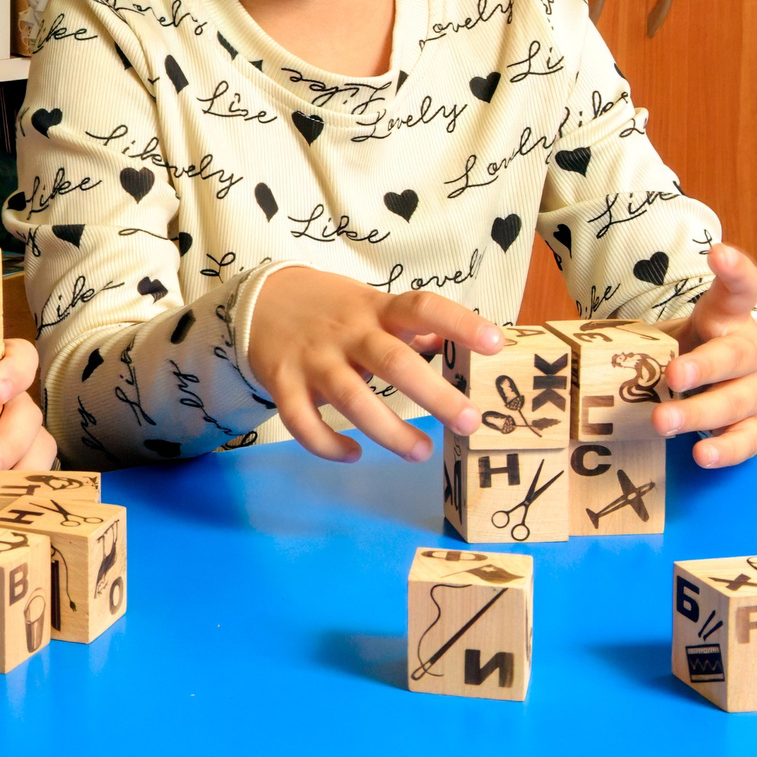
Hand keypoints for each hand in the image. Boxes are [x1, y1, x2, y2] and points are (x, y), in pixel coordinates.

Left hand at [0, 339, 56, 483]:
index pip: (19, 358)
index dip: (14, 371)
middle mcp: (13, 401)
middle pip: (28, 412)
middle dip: (9, 440)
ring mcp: (21, 434)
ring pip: (38, 447)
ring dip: (14, 472)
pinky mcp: (22, 464)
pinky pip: (32, 477)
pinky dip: (16, 491)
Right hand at [246, 265, 503, 462]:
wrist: (259, 301)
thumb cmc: (331, 309)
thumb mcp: (371, 305)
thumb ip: (413, 325)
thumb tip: (463, 342)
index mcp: (375, 310)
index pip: (423, 308)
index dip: (460, 324)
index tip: (496, 345)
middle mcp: (347, 333)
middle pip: (394, 362)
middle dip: (434, 395)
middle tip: (469, 423)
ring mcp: (313, 359)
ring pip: (352, 398)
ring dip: (389, 431)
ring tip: (421, 452)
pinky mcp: (283, 383)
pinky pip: (303, 421)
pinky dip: (328, 445)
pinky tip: (354, 455)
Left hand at [652, 244, 756, 466]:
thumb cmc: (706, 351)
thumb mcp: (686, 331)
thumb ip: (648, 332)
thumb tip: (569, 339)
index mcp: (728, 319)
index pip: (739, 289)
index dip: (733, 270)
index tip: (719, 253)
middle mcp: (750, 352)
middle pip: (731, 355)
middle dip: (701, 366)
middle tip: (672, 375)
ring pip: (734, 401)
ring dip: (697, 413)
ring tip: (663, 421)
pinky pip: (745, 441)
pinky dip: (724, 449)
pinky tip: (701, 453)